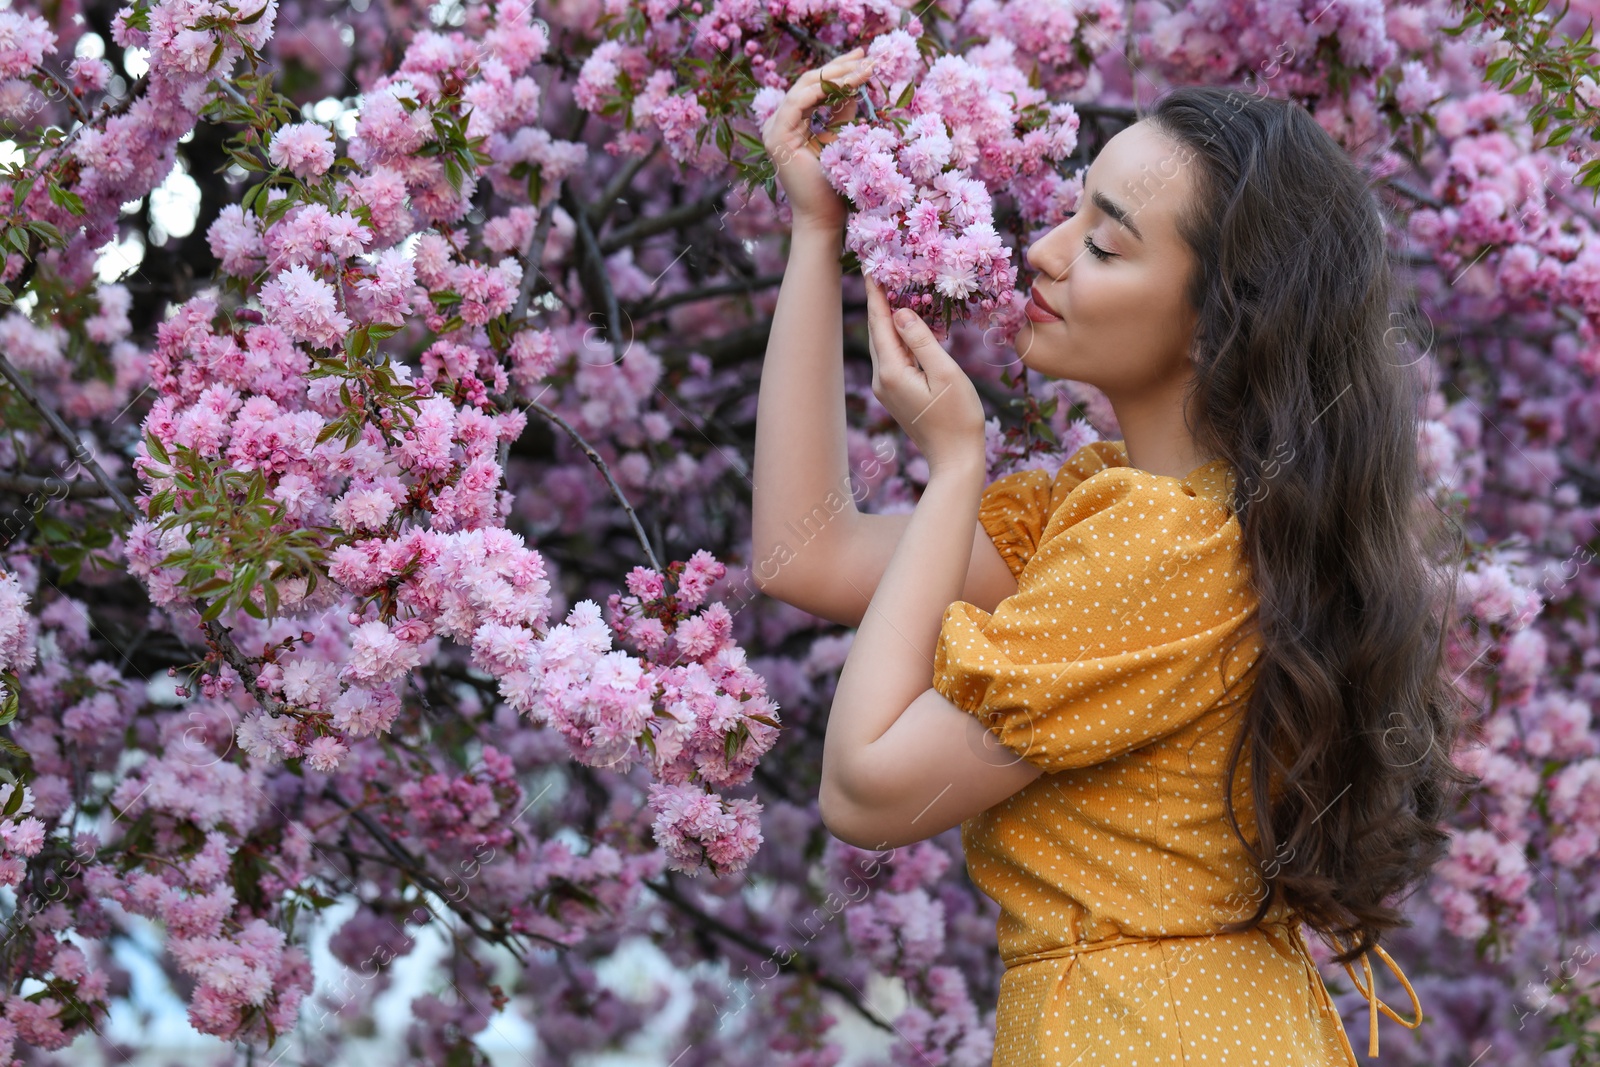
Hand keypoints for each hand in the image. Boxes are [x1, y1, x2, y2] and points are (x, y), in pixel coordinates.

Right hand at [760, 47, 874, 232]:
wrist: (823, 218)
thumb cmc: (835, 185)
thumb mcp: (841, 139)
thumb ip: (842, 112)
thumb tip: (855, 85)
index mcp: (791, 124)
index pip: (813, 88)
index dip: (838, 71)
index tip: (865, 59)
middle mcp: (778, 124)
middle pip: (807, 82)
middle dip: (838, 67)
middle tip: (866, 55)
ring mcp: (774, 130)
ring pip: (804, 88)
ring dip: (835, 76)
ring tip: (863, 68)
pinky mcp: (777, 139)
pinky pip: (799, 103)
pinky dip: (823, 91)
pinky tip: (848, 85)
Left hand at [862, 276, 986, 476]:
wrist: (955, 459)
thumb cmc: (957, 417)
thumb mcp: (944, 373)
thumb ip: (921, 340)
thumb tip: (900, 312)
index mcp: (891, 371)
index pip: (879, 323)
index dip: (876, 294)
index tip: (871, 267)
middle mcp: (881, 379)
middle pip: (877, 332)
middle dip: (878, 302)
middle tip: (879, 271)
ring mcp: (886, 389)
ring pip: (883, 344)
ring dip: (886, 318)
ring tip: (890, 290)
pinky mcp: (896, 394)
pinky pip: (892, 357)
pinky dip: (895, 337)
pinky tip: (905, 325)